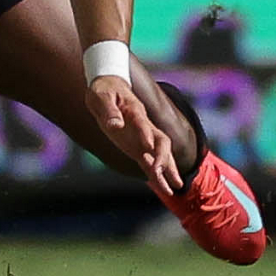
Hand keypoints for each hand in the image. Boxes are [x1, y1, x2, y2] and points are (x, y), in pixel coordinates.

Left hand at [86, 76, 182, 198]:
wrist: (107, 86)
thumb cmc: (104, 89)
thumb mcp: (101, 96)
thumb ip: (108, 111)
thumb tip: (115, 125)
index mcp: (135, 112)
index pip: (144, 124)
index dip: (146, 135)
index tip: (148, 147)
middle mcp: (143, 126)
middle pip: (161, 142)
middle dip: (163, 157)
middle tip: (161, 172)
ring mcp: (141, 137)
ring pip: (159, 155)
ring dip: (166, 171)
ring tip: (174, 188)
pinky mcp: (135, 146)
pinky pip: (147, 161)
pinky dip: (155, 173)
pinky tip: (162, 187)